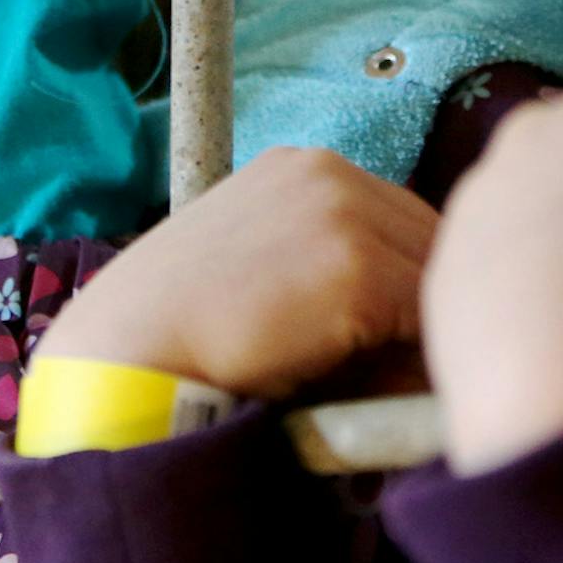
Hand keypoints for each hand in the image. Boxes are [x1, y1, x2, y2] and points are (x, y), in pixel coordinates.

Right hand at [35, 147, 438, 399]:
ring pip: (433, 277)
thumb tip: (407, 324)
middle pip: (428, 238)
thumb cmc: (181, 329)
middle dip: (425, 301)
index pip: (398, 217)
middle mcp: (328, 172)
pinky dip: (419, 360)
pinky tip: (392, 395)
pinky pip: (425, 320)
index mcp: (301, 167)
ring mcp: (345, 215)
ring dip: (425, 330)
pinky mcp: (357, 270)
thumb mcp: (258, 267)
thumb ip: (325, 268)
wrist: (129, 355)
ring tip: (403, 386)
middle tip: (411, 367)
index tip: (402, 333)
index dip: (409, 278)